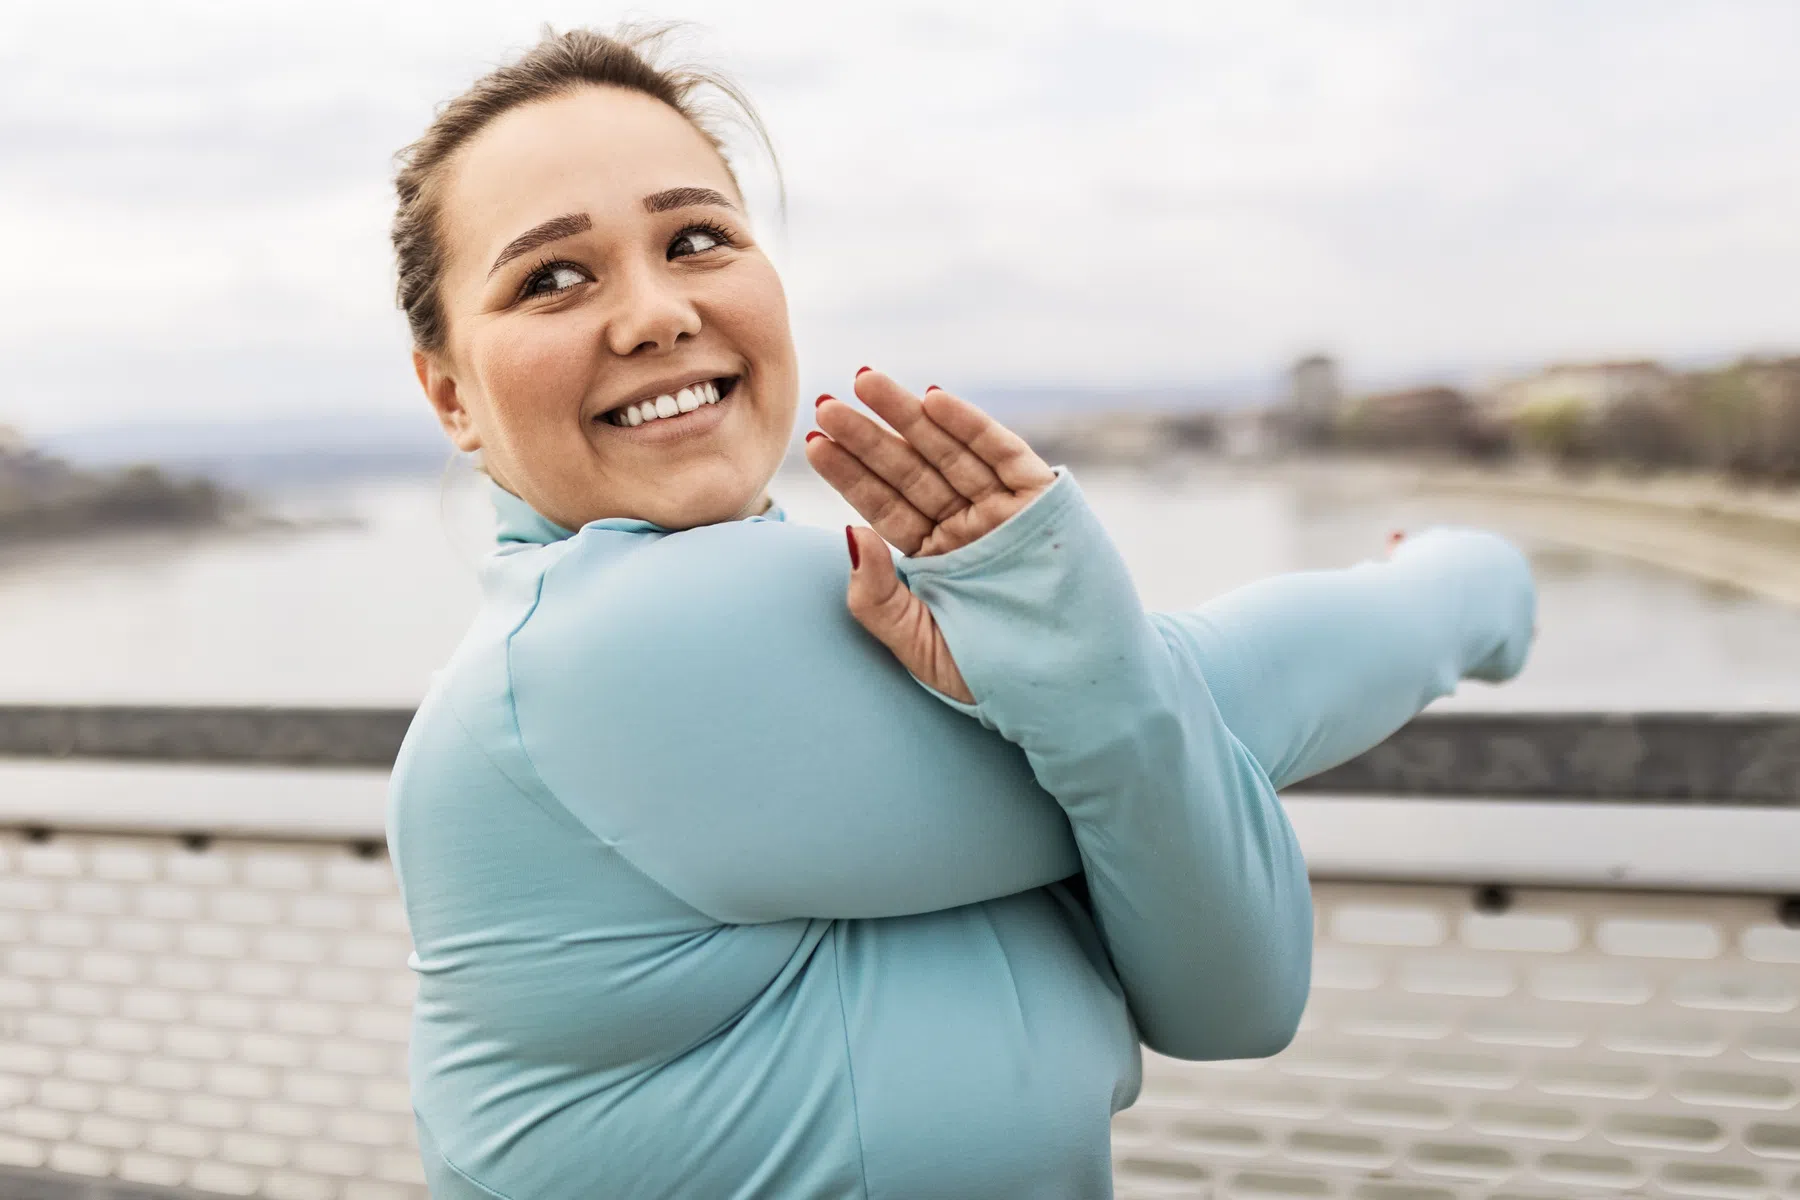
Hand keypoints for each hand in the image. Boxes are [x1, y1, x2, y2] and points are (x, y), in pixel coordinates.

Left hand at [805, 370, 1056, 703]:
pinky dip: (970, 426)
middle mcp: (966, 527)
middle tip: (827, 401)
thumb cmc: (996, 677)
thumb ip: (878, 599)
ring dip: (909, 416)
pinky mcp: (1043, 501)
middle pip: (909, 470)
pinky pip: (1002, 455)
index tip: (813, 443)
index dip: (850, 473)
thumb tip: (851, 534)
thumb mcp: (920, 645)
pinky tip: (932, 399)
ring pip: (948, 453)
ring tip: (865, 383)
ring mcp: (1004, 511)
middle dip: (870, 435)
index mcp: (934, 557)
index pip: (883, 505)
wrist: (1075, 694)